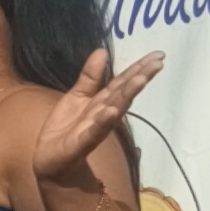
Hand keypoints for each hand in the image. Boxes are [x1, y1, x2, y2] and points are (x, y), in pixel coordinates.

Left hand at [33, 43, 157, 189]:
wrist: (50, 159)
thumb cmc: (66, 128)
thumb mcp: (77, 96)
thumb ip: (90, 77)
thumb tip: (102, 51)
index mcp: (102, 101)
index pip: (123, 81)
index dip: (139, 68)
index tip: (158, 55)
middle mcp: (104, 113)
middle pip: (124, 92)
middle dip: (140, 77)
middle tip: (158, 63)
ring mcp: (95, 128)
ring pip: (114, 109)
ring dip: (127, 95)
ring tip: (140, 80)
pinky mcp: (81, 143)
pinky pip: (94, 131)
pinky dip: (104, 121)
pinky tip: (112, 111)